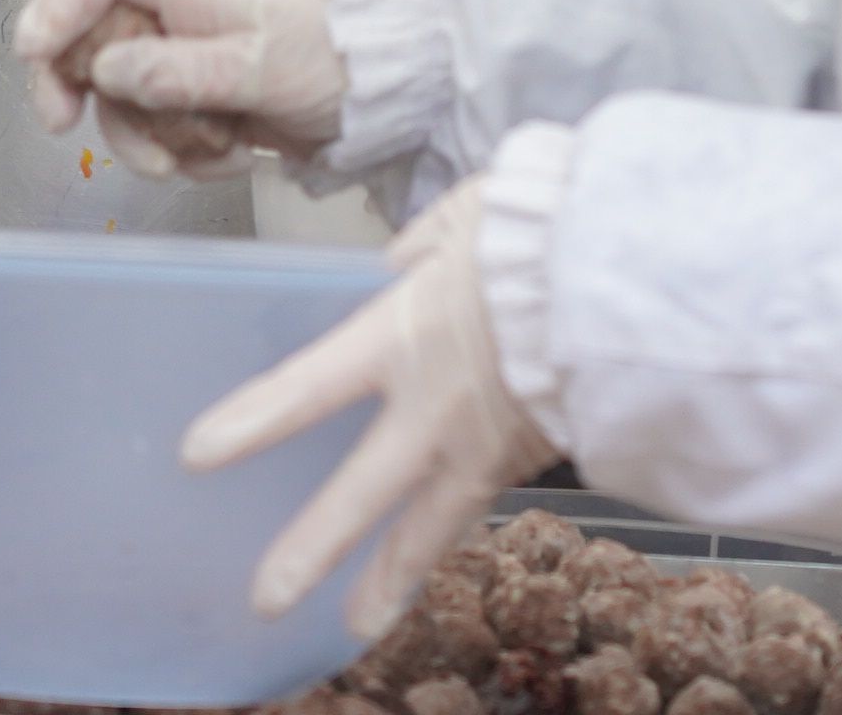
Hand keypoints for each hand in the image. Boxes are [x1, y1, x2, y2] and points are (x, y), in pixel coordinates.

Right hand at [11, 0, 345, 176]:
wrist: (384, 100)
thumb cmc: (334, 60)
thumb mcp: (259, 66)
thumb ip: (181, 70)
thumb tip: (108, 70)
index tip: (34, 50)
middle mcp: (178, 22)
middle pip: (92, 40)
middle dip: (77, 87)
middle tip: (61, 126)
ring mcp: (187, 67)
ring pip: (123, 102)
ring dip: (149, 140)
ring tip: (200, 156)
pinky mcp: (201, 108)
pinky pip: (163, 136)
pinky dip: (190, 156)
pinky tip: (234, 156)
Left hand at [185, 179, 555, 633]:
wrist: (642, 277)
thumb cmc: (548, 232)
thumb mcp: (469, 216)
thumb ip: (424, 245)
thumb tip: (400, 261)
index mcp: (404, 336)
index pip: (308, 388)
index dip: (252, 424)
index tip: (199, 456)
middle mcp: (436, 408)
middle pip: (362, 493)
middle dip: (313, 549)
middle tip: (267, 598)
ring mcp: (489, 444)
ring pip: (430, 526)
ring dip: (392, 579)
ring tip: (357, 625)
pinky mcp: (537, 456)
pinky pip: (483, 499)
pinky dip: (458, 525)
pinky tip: (439, 547)